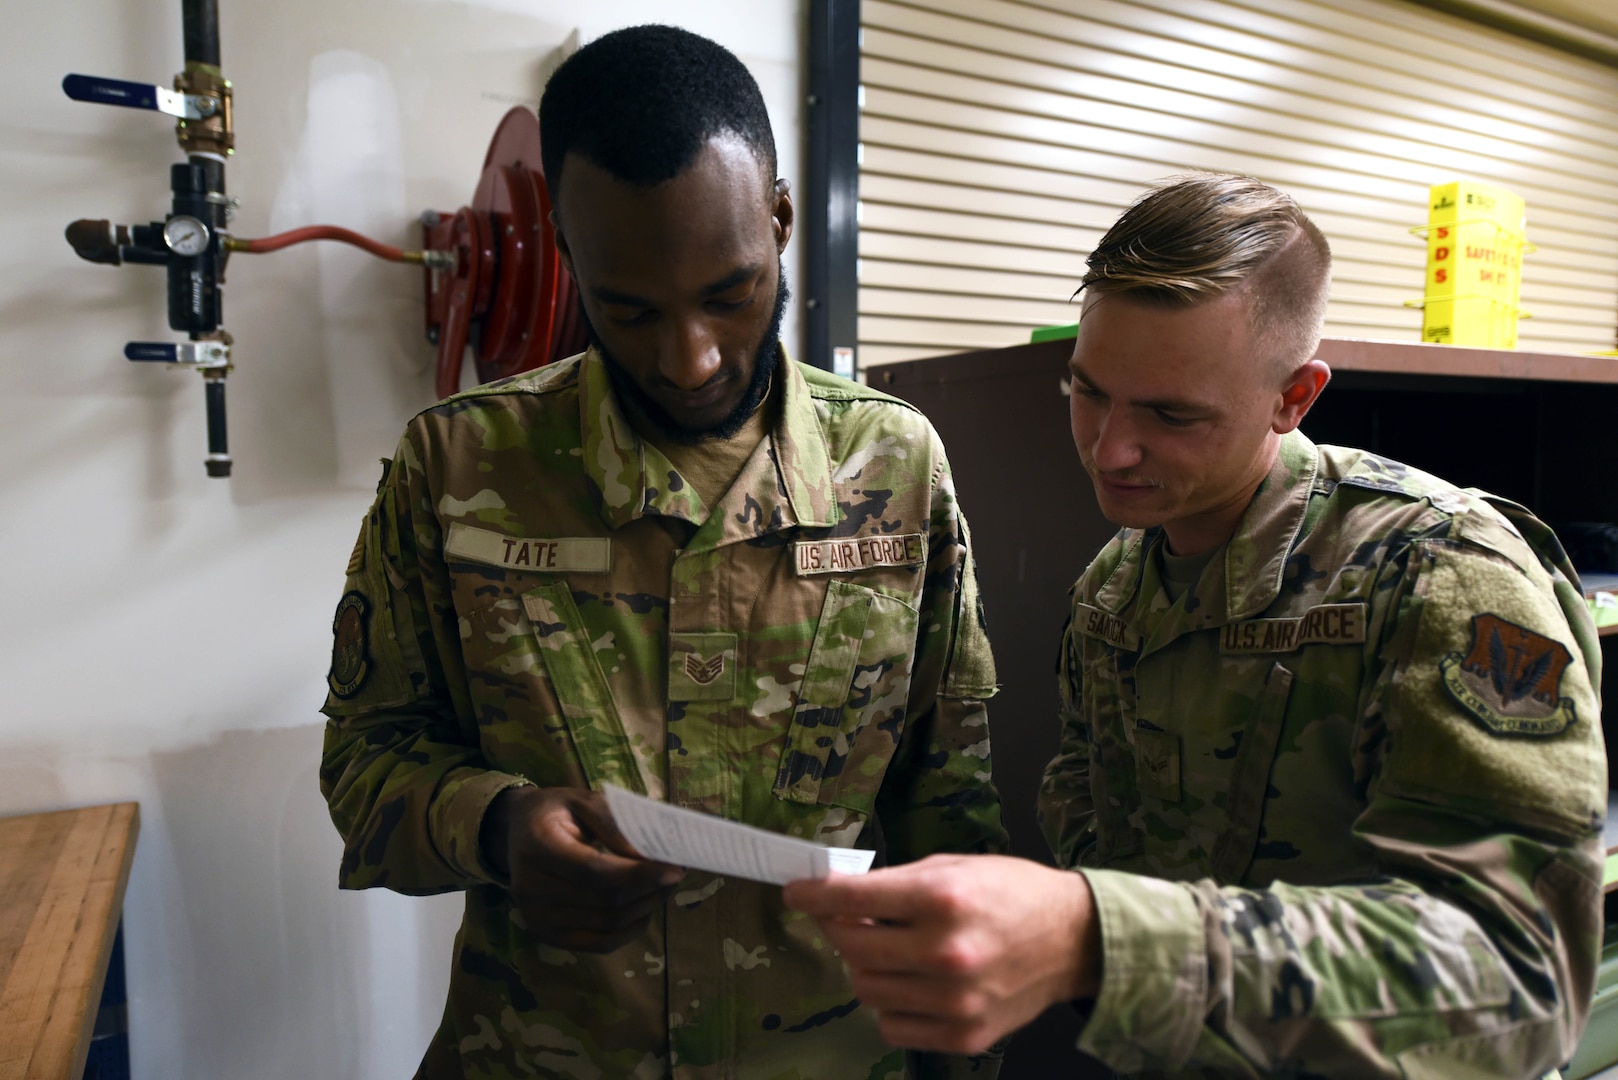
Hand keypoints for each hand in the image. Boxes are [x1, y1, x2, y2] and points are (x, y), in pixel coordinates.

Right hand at [482, 786, 683, 953]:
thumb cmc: (558, 811)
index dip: (637, 874)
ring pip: (607, 923)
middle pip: (604, 900)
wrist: (519, 831)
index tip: (675, 869)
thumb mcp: (585, 800)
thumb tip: (652, 855)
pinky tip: (645, 909)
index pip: (593, 870)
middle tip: (676, 873)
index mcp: (538, 844)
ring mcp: (535, 916)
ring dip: (645, 908)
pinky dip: (630, 930)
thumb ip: (616, 824)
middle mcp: (529, 886)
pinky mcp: (546, 935)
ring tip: (664, 887)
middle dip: (649, 890)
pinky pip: (599, 943)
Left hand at [783, 854, 1100, 1055]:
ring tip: (883, 949)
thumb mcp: (954, 867)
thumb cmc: (1012, 892)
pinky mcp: (963, 1034)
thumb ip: (898, 884)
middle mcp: (945, 952)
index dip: (814, 896)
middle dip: (838, 929)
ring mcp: (955, 1000)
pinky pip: (894, 1026)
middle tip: (845, 918)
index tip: (796, 893)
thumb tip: (841, 898)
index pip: (853, 900)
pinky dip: (889, 1005)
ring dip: (864, 966)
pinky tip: (907, 983)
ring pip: (868, 990)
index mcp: (942, 899)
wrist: (1074, 940)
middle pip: (853, 949)